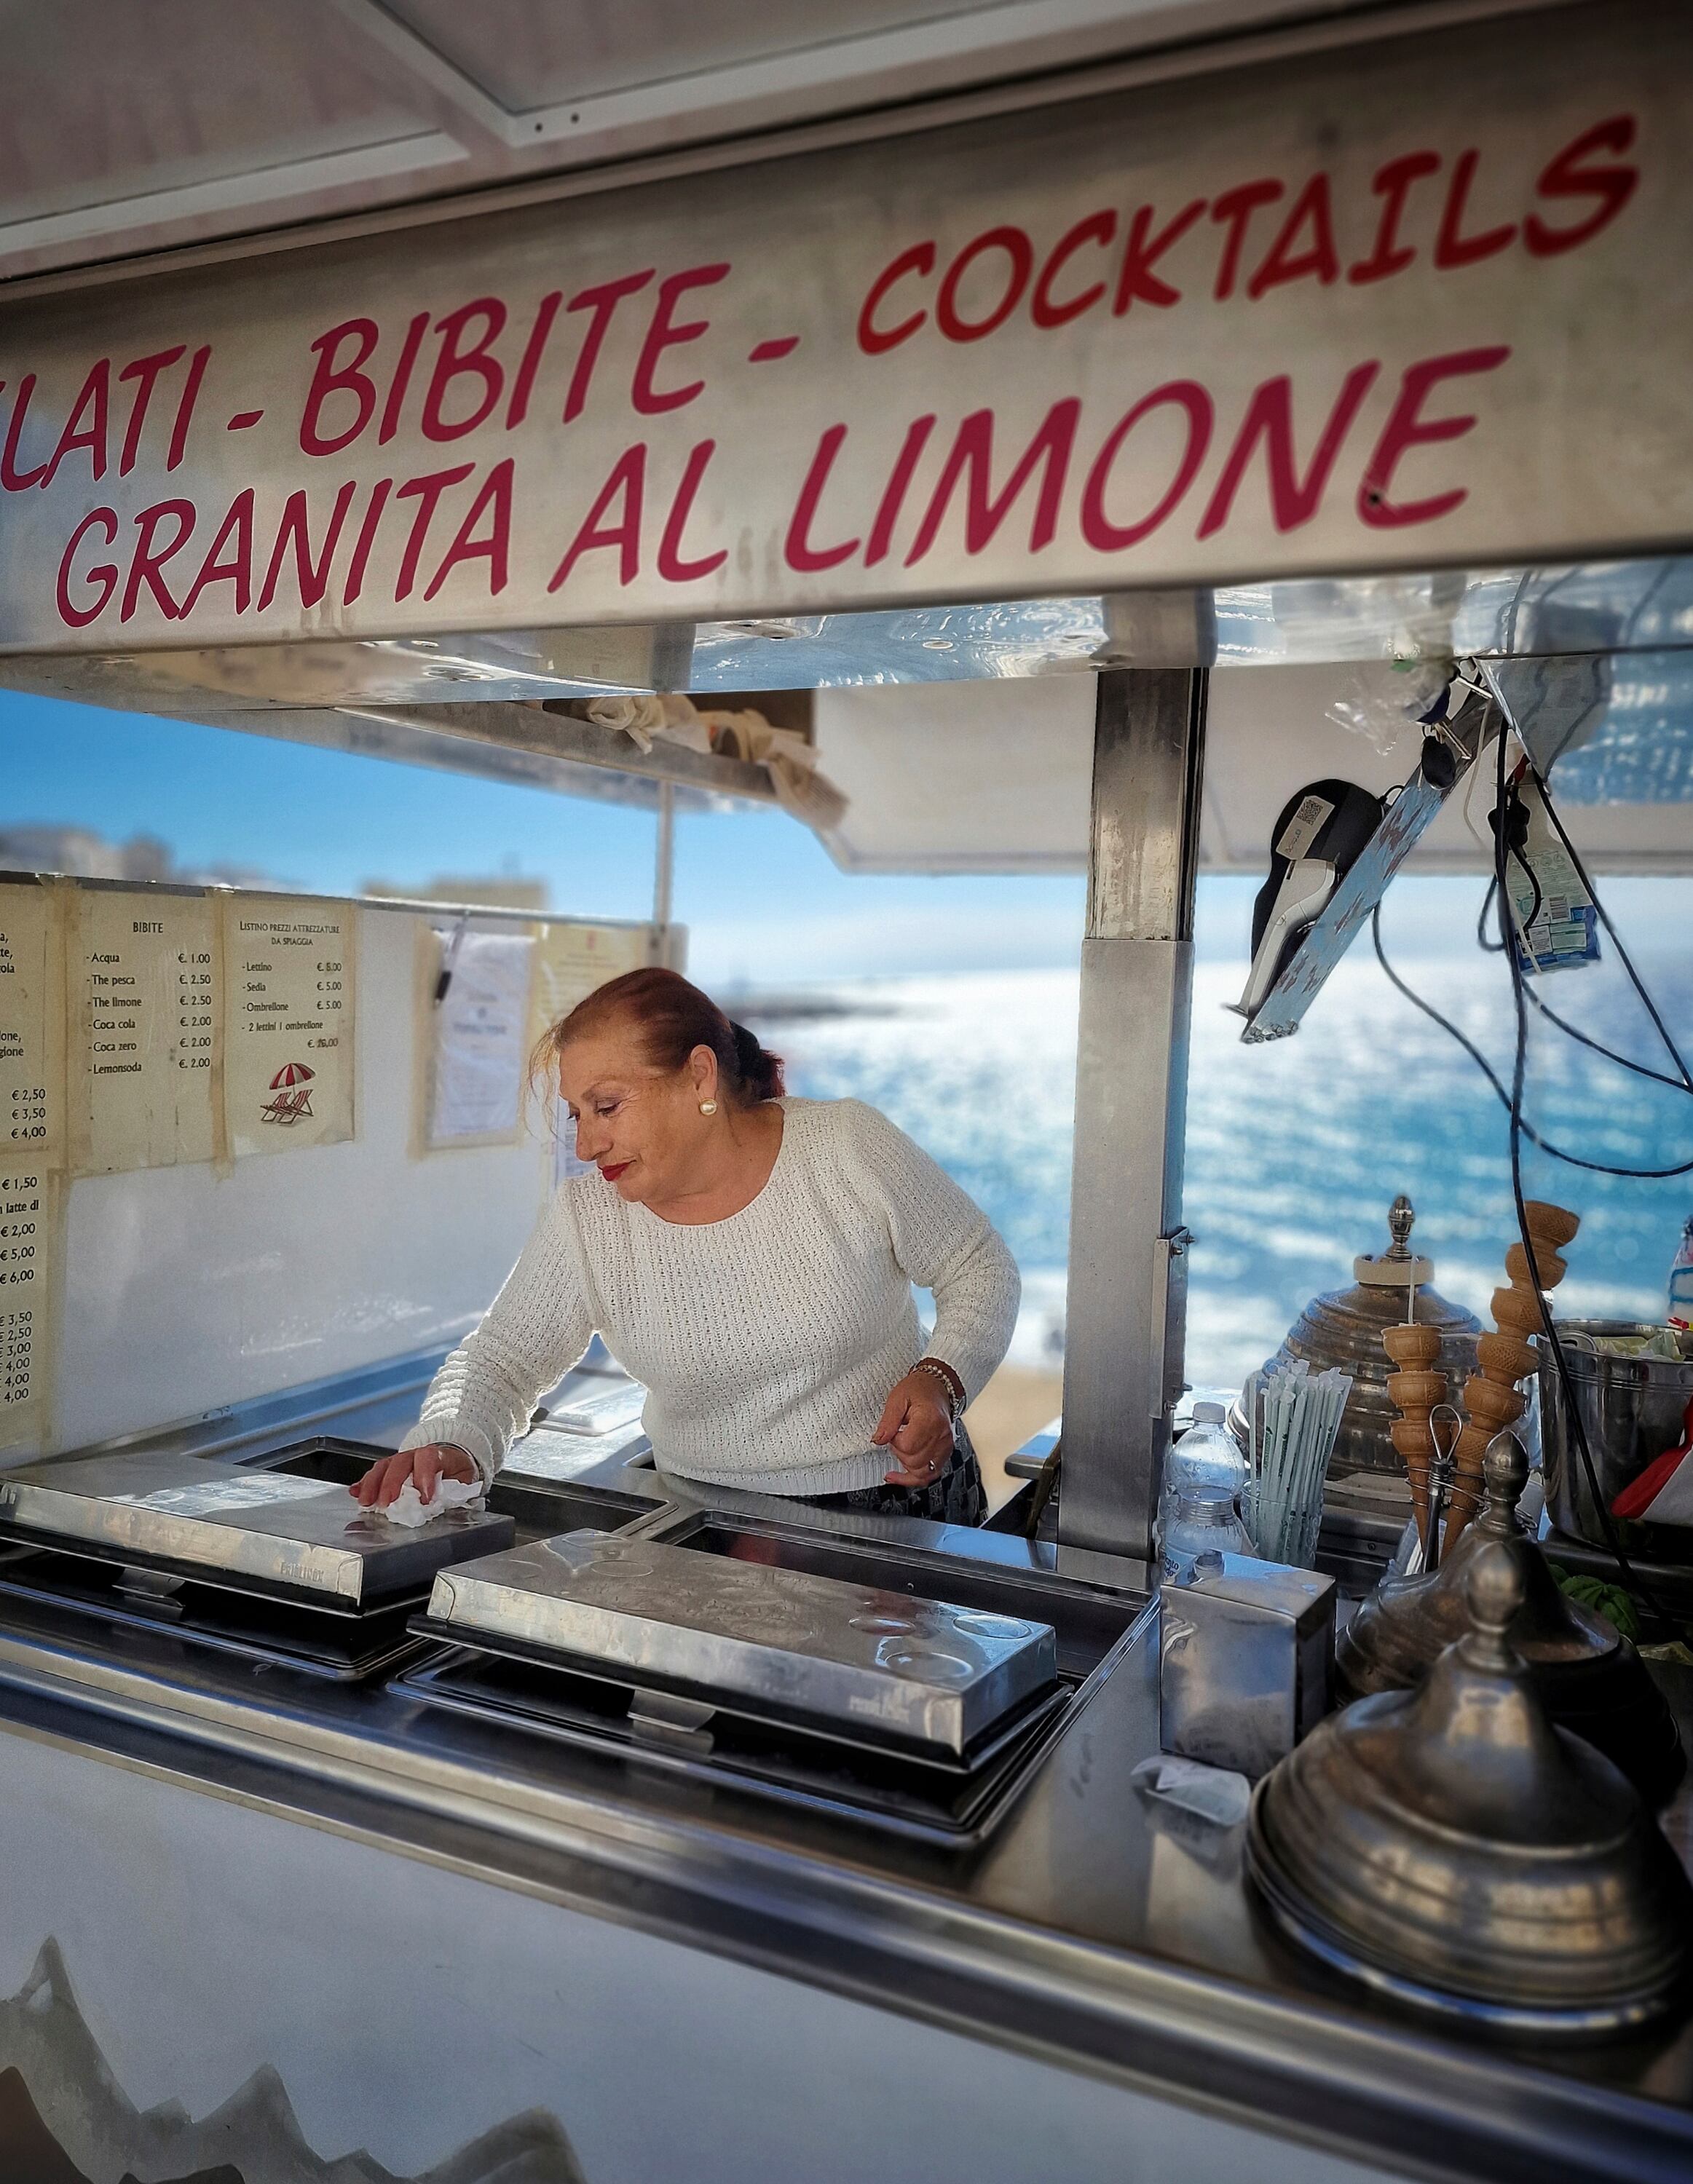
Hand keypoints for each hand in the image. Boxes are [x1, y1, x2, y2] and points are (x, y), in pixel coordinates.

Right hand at [352, 1444, 476, 1509]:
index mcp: (437, 1455)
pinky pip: (375, 1474)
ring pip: (383, 1467)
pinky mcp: (390, 1469)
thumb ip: (455, 1492)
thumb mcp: (463, 1480)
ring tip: (365, 1502)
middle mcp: (415, 1455)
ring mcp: (400, 1461)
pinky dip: (363, 1484)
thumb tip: (447, 1506)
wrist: (452, 1458)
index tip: (424, 1498)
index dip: (424, 1477)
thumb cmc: (456, 1471)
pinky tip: (355, 1492)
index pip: (428, 1459)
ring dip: (372, 1484)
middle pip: (400, 1463)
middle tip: (386, 1502)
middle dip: (391, 1483)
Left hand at [873, 1371, 955, 1487]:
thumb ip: (888, 1421)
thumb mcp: (897, 1398)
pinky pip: (931, 1474)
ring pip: (924, 1472)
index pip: (908, 1445)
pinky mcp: (945, 1452)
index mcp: (930, 1419)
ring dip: (906, 1465)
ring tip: (900, 1450)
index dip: (894, 1441)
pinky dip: (914, 1478)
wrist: (937, 1386)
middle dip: (899, 1452)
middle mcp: (941, 1435)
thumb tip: (878, 1440)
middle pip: (915, 1461)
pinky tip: (898, 1476)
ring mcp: (945, 1445)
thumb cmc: (919, 1389)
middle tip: (895, 1437)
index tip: (892, 1431)